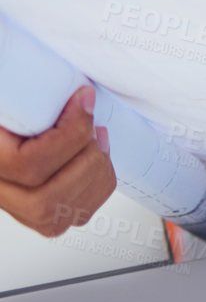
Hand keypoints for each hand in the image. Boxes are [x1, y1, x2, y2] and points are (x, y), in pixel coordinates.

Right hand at [0, 85, 116, 236]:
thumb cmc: (13, 98)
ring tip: (96, 135)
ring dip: (96, 171)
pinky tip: (98, 152)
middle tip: (92, 121)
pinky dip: (100, 184)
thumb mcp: (15, 91)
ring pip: (63, 214)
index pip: (28, 166)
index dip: (69, 134)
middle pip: (48, 199)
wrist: (10, 114)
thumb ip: (31, 86)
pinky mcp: (39, 213)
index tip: (84, 97)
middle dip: (86, 157)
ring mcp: (17, 208)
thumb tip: (78, 87)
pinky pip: (76, 215)